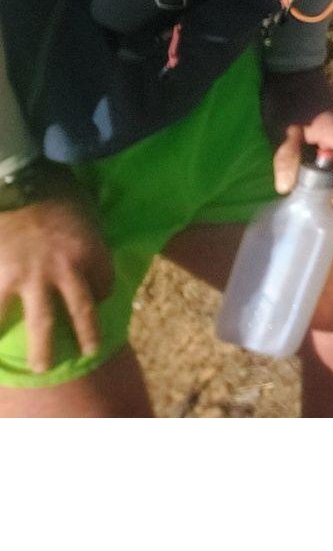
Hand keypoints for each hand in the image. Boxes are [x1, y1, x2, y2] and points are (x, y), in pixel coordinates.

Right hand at [0, 173, 113, 374]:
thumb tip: (88, 238)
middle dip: (86, 335)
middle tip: (88, 352)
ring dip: (42, 348)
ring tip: (41, 367)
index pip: (104, 281)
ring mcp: (32, 279)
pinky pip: (0, 312)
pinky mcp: (1, 279)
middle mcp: (67, 270)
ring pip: (41, 322)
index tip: (99, 297)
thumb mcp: (84, 208)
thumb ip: (87, 230)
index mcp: (91, 251)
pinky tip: (0, 342)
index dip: (103, 290)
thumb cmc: (53, 188)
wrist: (16, 183)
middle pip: (80, 311)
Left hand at [261, 70, 332, 201]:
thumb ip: (286, 157)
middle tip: (321, 194)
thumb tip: (285, 189)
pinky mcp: (331, 118)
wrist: (292, 67)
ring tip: (314, 181)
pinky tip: (310, 160)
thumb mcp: (284, 129)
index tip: (331, 201)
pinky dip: (328, 156)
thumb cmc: (289, 98)